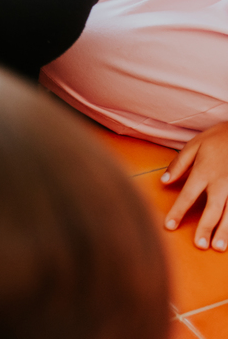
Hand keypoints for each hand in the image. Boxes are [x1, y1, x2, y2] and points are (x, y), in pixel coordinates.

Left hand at [162, 122, 227, 249]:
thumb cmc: (218, 137)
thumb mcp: (194, 145)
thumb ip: (179, 164)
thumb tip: (163, 181)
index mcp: (204, 172)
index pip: (188, 196)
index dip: (178, 212)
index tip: (169, 226)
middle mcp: (222, 182)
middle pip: (212, 209)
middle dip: (206, 228)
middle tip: (200, 245)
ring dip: (225, 231)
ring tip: (218, 247)